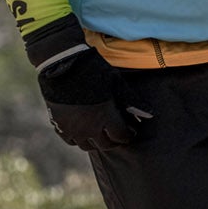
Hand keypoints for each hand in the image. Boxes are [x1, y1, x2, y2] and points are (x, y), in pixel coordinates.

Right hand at [25, 15, 146, 151]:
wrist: (61, 62)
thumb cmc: (92, 69)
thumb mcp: (115, 82)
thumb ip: (131, 101)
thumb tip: (149, 115)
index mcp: (106, 117)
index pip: (121, 136)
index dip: (128, 135)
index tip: (130, 130)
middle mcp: (89, 127)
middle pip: (105, 144)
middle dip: (114, 140)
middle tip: (116, 133)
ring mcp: (73, 128)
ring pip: (87, 145)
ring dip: (96, 142)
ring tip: (99, 133)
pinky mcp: (58, 124)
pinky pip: (71, 140)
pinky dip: (78, 138)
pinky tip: (82, 130)